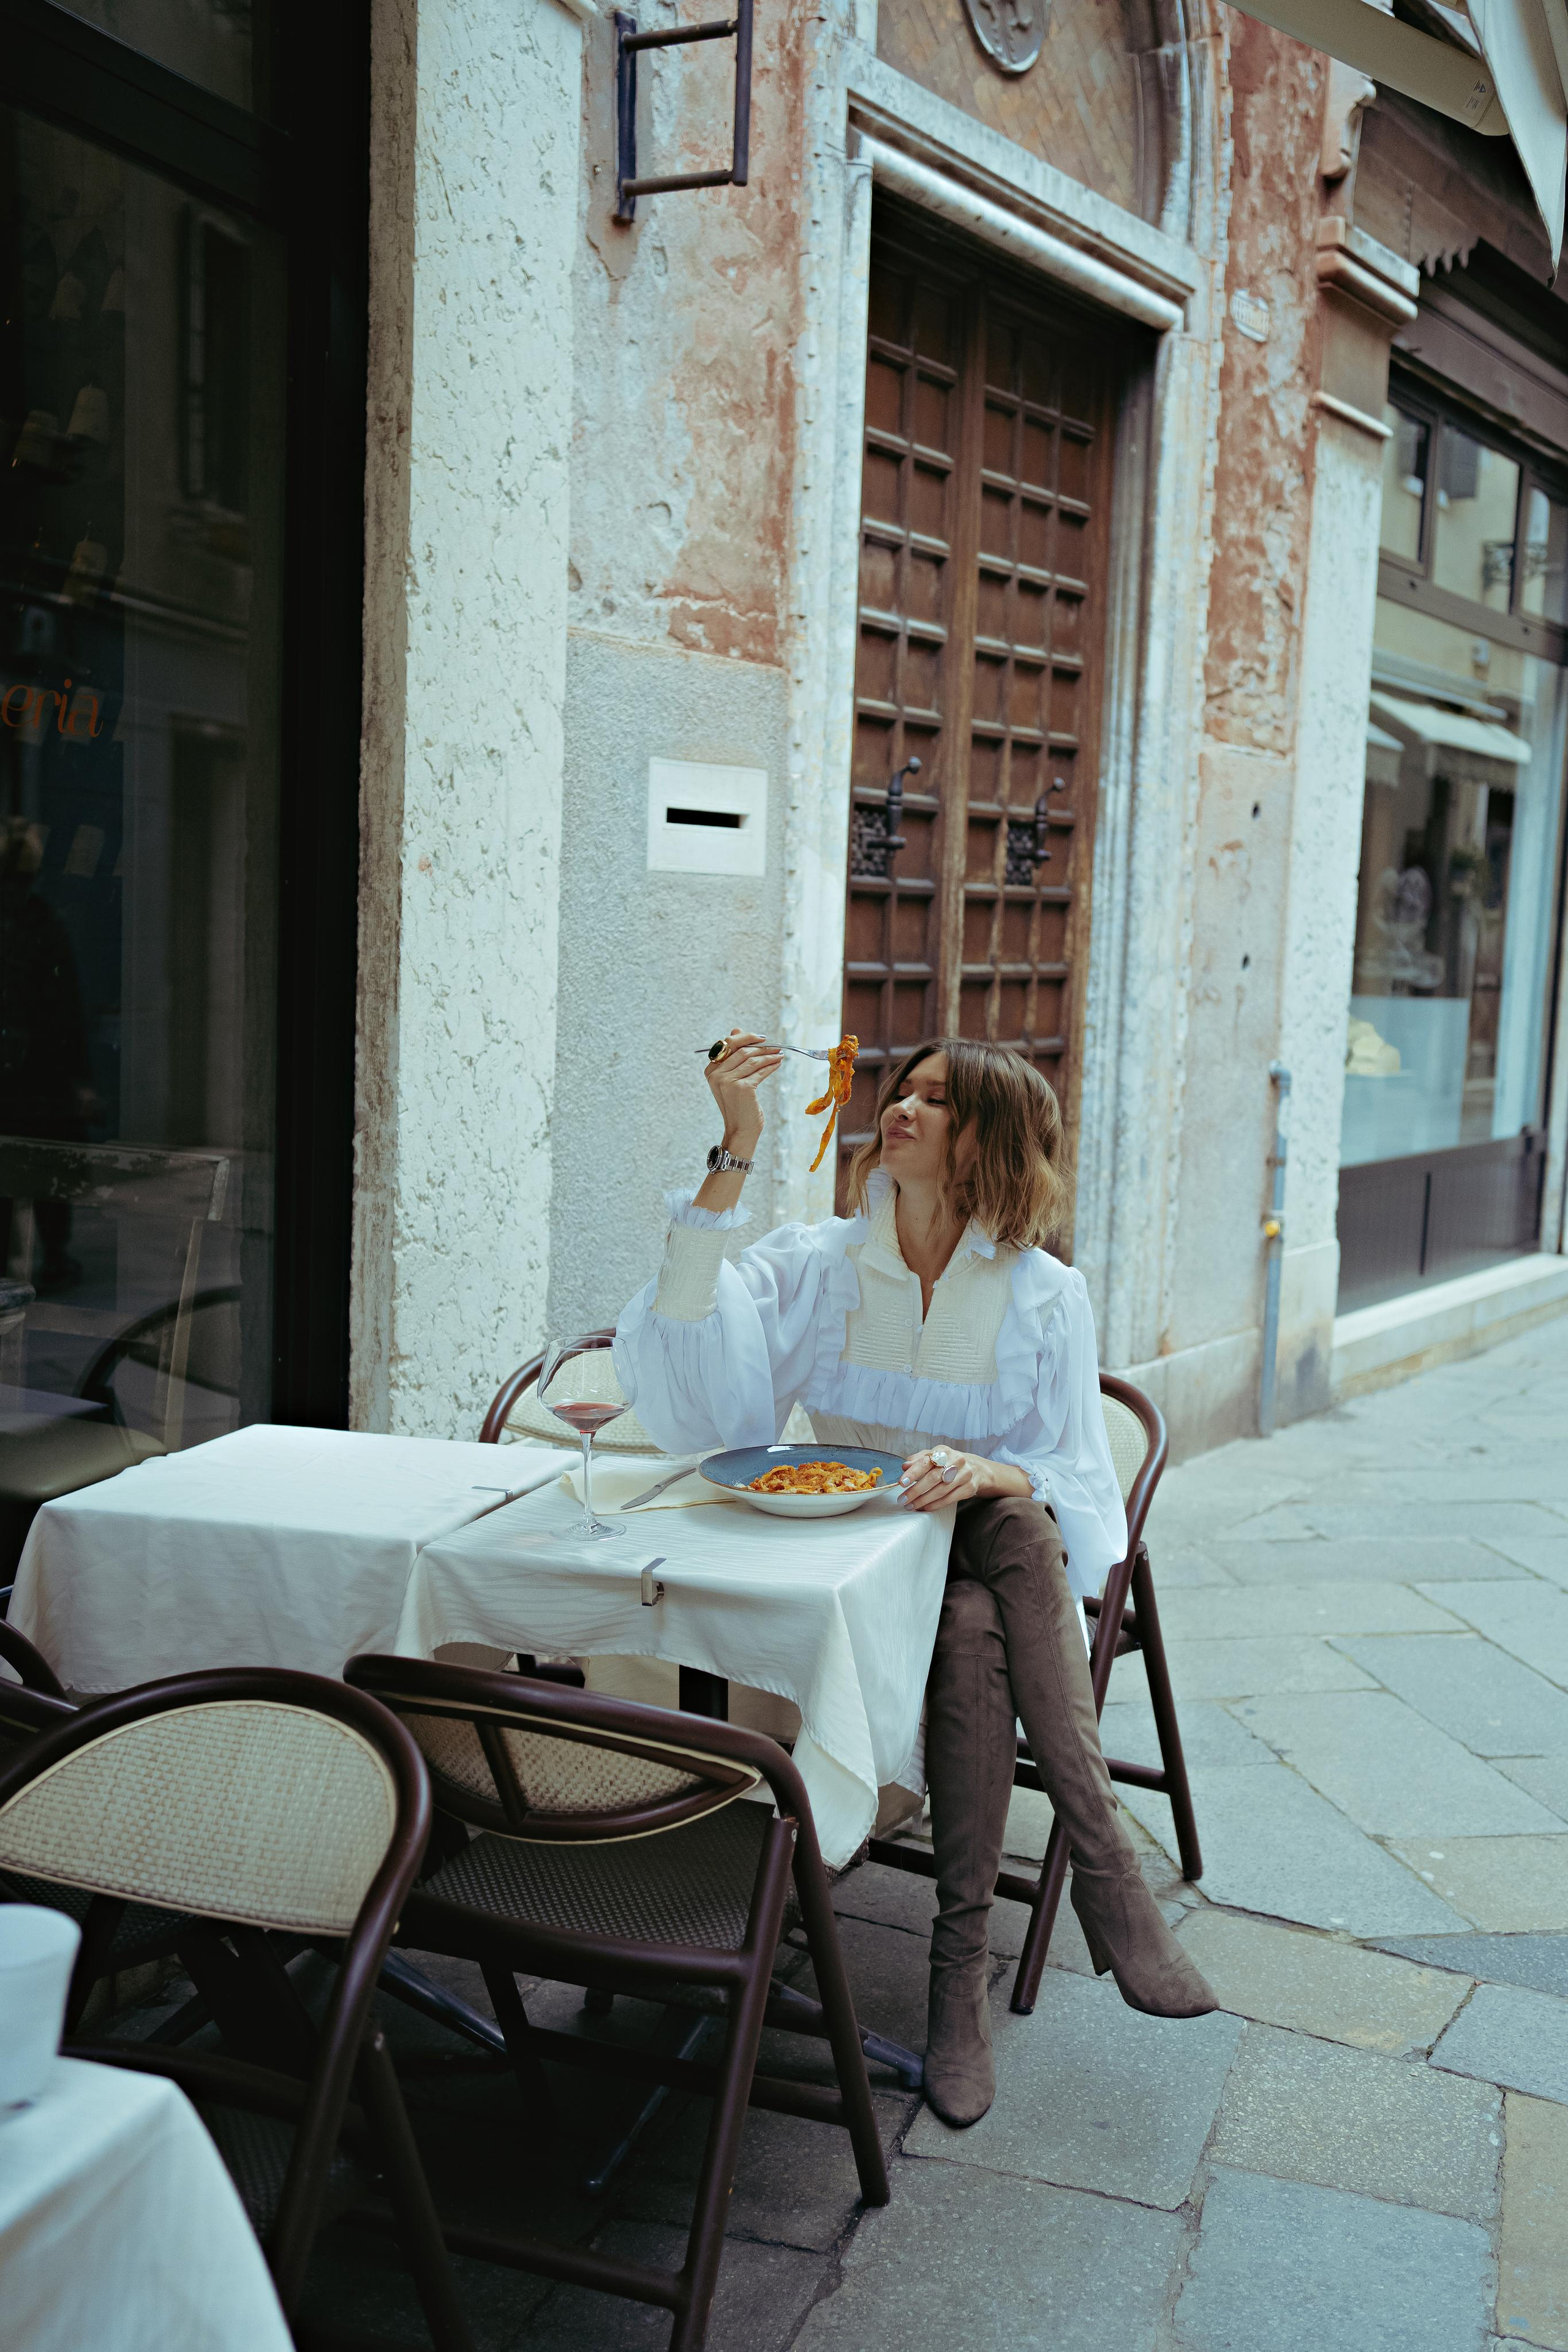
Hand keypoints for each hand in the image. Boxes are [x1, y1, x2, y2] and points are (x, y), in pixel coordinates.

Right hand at [704, 1029, 783, 1149]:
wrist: (740, 1130)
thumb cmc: (738, 1105)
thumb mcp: (732, 1079)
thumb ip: (734, 1057)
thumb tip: (736, 1029)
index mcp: (711, 1070)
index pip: (728, 1045)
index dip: (745, 1038)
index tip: (761, 1038)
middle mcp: (716, 1074)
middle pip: (741, 1050)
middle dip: (760, 1046)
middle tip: (775, 1046)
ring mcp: (728, 1081)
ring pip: (752, 1059)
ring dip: (769, 1055)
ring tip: (779, 1054)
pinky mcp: (742, 1087)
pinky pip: (760, 1071)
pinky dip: (771, 1065)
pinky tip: (777, 1063)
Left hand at [898, 1446, 983, 1510]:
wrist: (975, 1468)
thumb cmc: (948, 1462)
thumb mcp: (934, 1456)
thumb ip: (918, 1459)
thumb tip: (905, 1466)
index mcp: (944, 1451)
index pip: (926, 1461)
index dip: (913, 1473)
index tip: (902, 1483)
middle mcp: (956, 1461)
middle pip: (933, 1478)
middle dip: (915, 1490)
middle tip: (903, 1499)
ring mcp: (964, 1475)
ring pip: (941, 1491)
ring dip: (923, 1500)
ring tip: (910, 1505)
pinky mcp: (969, 1488)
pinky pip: (949, 1499)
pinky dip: (934, 1505)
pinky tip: (924, 1507)